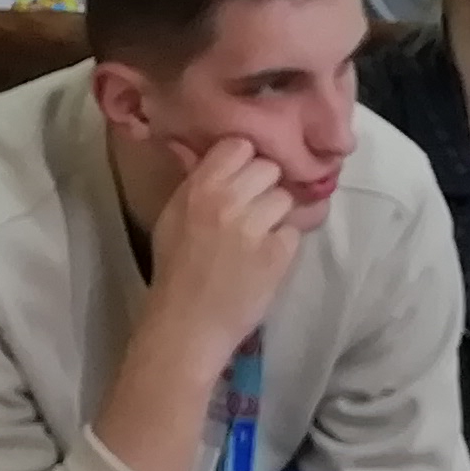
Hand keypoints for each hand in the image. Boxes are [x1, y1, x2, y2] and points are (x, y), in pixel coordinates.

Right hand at [147, 136, 303, 353]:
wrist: (186, 325)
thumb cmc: (176, 270)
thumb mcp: (174, 216)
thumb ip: (198, 182)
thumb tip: (217, 152)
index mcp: (199, 188)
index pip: (239, 145)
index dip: (245, 160)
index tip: (242, 177)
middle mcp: (227, 201)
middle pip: (268, 167)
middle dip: (264, 186)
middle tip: (253, 209)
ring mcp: (255, 228)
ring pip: (285, 198)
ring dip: (277, 215)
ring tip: (260, 237)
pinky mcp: (278, 254)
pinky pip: (295, 232)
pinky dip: (284, 244)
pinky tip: (267, 258)